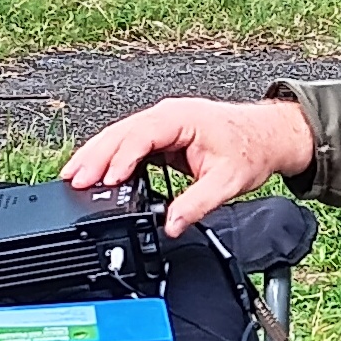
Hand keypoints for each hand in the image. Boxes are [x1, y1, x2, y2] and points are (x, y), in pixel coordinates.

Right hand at [61, 95, 316, 237]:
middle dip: (96, 156)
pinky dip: (111, 156)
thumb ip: (198, 204)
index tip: (107, 181)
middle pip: (121, 132)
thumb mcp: (228, 182)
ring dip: (97, 155)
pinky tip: (96, 172)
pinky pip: (129, 142)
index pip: (141, 136)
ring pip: (120, 135)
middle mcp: (167, 115)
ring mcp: (162, 123)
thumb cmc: (250, 149)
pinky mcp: (161, 134)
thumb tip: (172, 225)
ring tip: (73, 175)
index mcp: (181, 119)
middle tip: (74, 179)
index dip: (122, 159)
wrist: (267, 135)